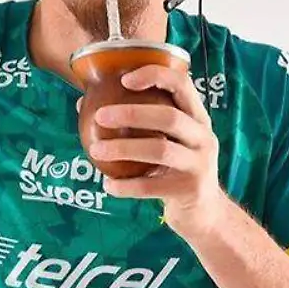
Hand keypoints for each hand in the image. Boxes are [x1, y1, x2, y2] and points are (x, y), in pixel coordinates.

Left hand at [82, 64, 225, 233]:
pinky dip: (126, 186)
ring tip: (95, 150)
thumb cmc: (175, 168)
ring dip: (123, 148)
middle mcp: (203, 136)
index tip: (124, 79)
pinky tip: (107, 185)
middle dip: (132, 113)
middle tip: (99, 116)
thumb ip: (136, 123)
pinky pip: (152, 186)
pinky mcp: (190, 189)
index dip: (155, 75)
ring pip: (160, 149)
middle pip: (169, 117)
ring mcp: (199, 163)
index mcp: (197, 117)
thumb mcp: (167, 141)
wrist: (204, 212)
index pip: (182, 84)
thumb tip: (84, 103)